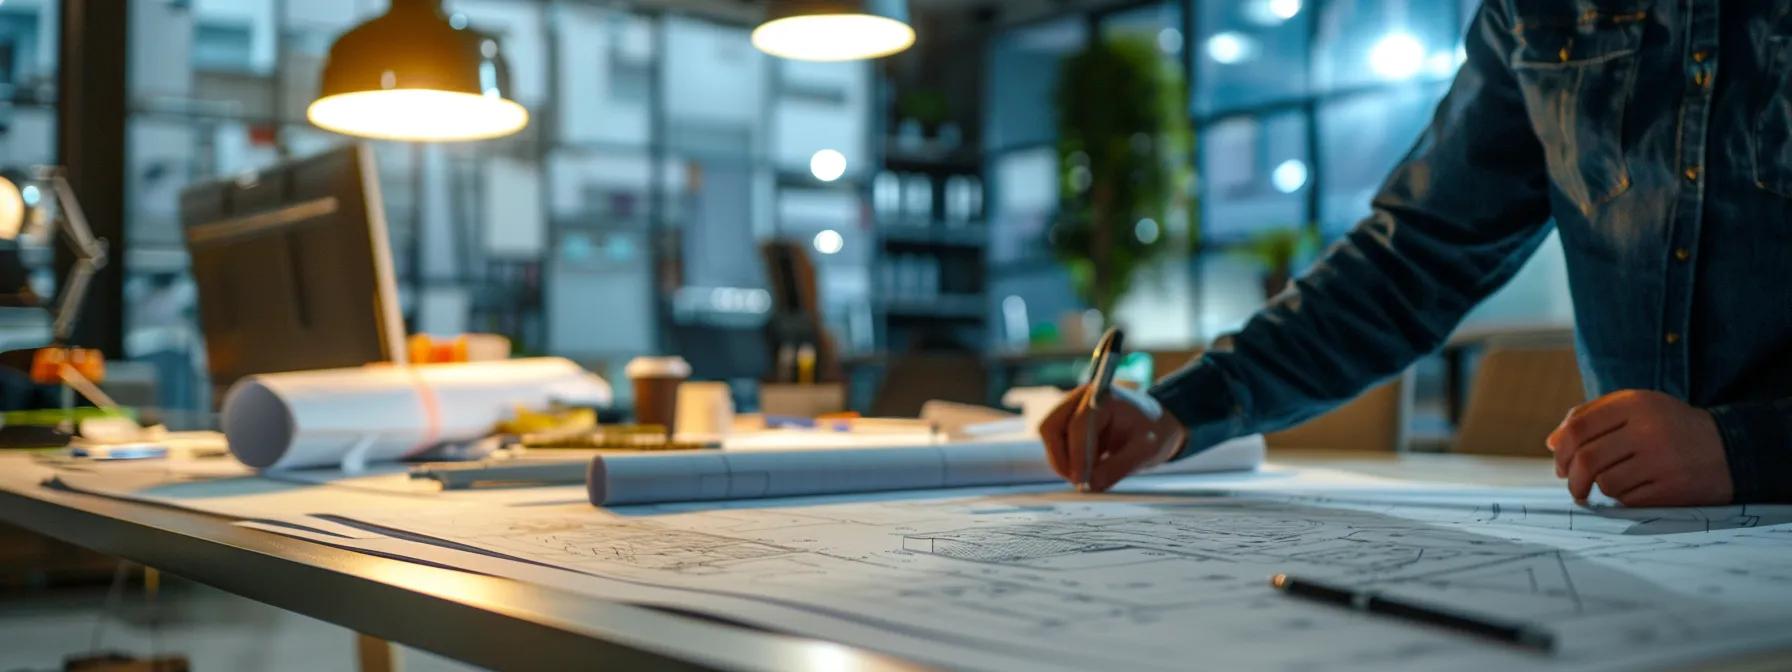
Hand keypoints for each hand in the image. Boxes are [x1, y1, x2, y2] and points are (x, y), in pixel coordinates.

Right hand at [1039, 384, 1188, 491]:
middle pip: (1051, 426)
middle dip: (1060, 458)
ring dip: (1062, 461)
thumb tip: (1090, 485)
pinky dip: (1066, 460)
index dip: (1077, 454)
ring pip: (1050, 436)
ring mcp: (1071, 408)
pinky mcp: (1067, 422)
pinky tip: (1087, 469)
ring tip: (1085, 478)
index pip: (1079, 424)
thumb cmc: (1153, 432)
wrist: (1155, 425)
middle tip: (1078, 481)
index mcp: (1103, 397)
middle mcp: (1082, 398)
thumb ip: (1118, 468)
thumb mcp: (1145, 452)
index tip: (1081, 480)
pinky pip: (1055, 443)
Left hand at [1546, 389, 1732, 506]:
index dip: (1560, 449)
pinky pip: (1627, 500)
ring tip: (1611, 485)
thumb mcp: (1635, 408)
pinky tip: (1634, 491)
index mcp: (1636, 403)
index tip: (1560, 464)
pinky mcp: (1673, 488)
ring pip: (1605, 482)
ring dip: (1599, 489)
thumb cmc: (1666, 428)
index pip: (1578, 426)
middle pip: (1586, 458)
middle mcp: (1648, 429)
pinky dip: (1623, 499)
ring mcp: (1662, 460)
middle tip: (1574, 486)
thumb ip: (1590, 417)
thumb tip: (1551, 443)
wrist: (1728, 450)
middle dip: (1571, 478)